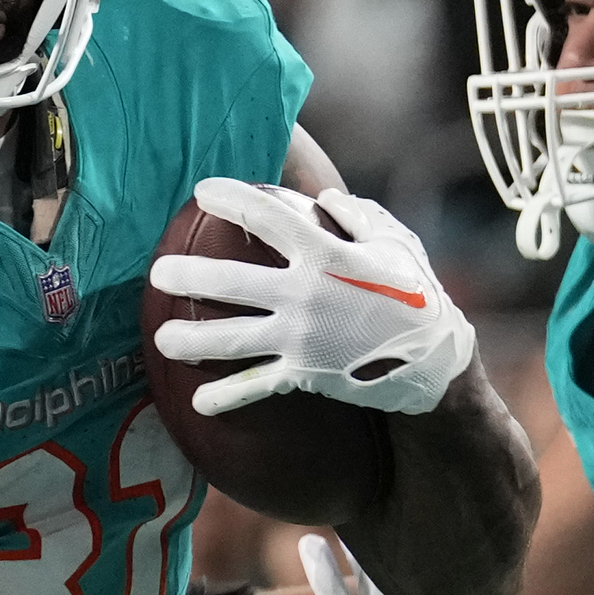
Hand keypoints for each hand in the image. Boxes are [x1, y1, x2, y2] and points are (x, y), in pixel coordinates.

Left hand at [147, 177, 477, 415]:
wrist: (436, 361)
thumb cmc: (417, 294)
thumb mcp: (396, 244)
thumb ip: (358, 216)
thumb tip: (325, 196)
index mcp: (327, 255)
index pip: (268, 219)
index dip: (232, 201)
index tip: (201, 192)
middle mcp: (307, 295)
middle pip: (232, 283)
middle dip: (189, 278)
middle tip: (157, 274)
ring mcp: (303, 338)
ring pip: (233, 339)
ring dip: (192, 340)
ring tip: (161, 339)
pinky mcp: (305, 374)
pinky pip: (258, 386)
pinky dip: (227, 397)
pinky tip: (197, 402)